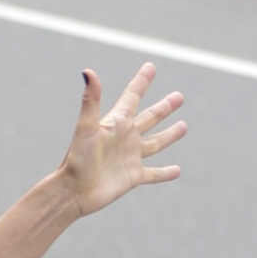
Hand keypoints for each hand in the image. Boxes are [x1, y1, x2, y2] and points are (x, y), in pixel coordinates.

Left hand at [59, 62, 186, 215]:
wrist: (73, 191)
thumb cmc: (77, 158)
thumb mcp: (86, 127)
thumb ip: (91, 100)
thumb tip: (88, 71)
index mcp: (116, 123)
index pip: (132, 96)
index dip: (141, 81)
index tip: (150, 67)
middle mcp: (125, 137)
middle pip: (149, 118)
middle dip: (164, 107)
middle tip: (179, 96)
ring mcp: (130, 157)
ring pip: (155, 143)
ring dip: (169, 135)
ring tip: (183, 126)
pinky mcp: (133, 177)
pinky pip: (154, 174)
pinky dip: (165, 172)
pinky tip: (177, 171)